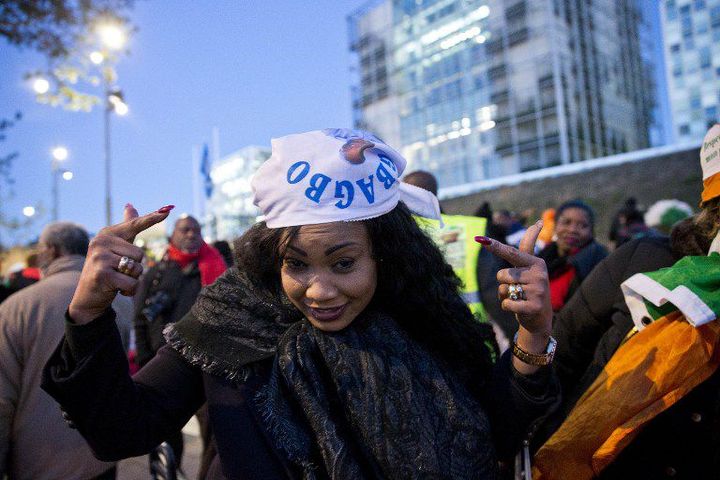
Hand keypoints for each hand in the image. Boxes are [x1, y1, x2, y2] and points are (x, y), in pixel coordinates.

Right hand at [68, 204, 173, 323]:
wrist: (87, 296)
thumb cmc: (106, 268)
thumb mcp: (116, 246)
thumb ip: (126, 227)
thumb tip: (130, 204)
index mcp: (108, 233)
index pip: (134, 224)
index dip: (152, 218)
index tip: (168, 210)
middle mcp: (101, 241)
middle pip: (140, 254)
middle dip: (135, 268)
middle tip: (118, 272)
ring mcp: (100, 257)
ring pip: (137, 268)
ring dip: (132, 279)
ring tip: (117, 280)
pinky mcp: (102, 274)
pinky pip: (132, 282)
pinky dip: (130, 290)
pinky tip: (116, 290)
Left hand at [475, 221, 552, 373]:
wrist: (540, 317)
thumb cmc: (530, 287)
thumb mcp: (530, 266)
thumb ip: (528, 246)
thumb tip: (538, 222)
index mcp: (536, 262)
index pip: (511, 252)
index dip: (495, 246)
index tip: (481, 239)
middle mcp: (539, 274)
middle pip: (502, 274)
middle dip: (504, 282)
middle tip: (517, 287)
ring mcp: (538, 290)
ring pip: (503, 289)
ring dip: (505, 295)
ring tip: (518, 296)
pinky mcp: (534, 306)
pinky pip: (506, 303)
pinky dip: (507, 306)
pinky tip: (518, 307)